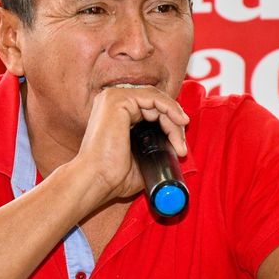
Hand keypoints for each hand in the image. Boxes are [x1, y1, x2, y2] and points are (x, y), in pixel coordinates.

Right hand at [71, 85, 188, 206]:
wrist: (96, 181)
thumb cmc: (113, 176)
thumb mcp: (141, 158)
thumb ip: (155, 148)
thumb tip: (176, 150)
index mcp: (115, 113)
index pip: (150, 107)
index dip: (169, 123)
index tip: (180, 144)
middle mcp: (112, 101)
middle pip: (155, 103)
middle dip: (174, 123)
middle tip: (182, 147)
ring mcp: (113, 97)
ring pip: (156, 100)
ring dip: (174, 120)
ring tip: (180, 144)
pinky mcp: (117, 99)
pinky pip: (153, 97)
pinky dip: (169, 108)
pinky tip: (179, 123)